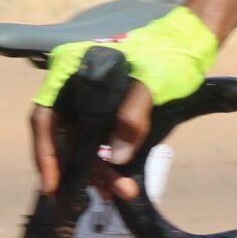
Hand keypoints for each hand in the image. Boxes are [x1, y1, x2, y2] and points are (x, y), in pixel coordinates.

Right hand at [28, 7, 215, 199]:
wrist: (191, 43)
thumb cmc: (169, 53)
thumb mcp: (153, 81)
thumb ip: (134, 115)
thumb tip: (117, 157)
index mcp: (72, 67)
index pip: (45, 115)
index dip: (45, 152)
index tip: (52, 184)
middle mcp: (74, 85)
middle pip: (64, 136)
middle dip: (78, 169)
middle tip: (102, 194)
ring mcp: (91, 99)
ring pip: (83, 143)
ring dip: (97, 170)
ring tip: (120, 191)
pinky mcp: (108, 111)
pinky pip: (99, 142)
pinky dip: (107, 163)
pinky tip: (119, 182)